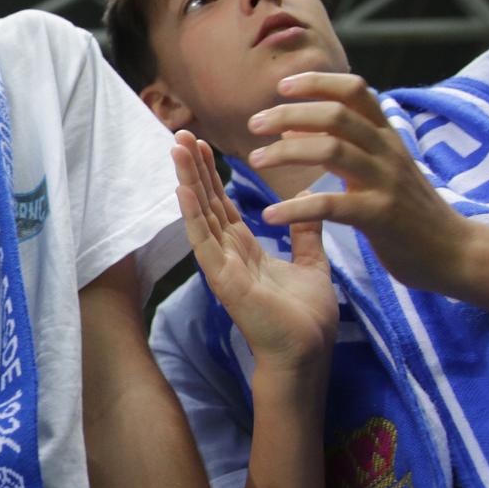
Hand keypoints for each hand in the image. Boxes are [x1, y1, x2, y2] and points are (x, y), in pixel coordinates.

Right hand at [174, 132, 336, 368]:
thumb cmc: (306, 319)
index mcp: (245, 250)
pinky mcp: (222, 278)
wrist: (307, 354)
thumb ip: (305, 234)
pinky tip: (183, 188)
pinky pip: (203, 241)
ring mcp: (221, 265)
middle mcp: (227, 254)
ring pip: (200, 214)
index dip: (212, 174)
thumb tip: (306, 201)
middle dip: (194, 167)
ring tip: (177, 148)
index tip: (203, 144)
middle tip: (181, 133)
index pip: (222, 203)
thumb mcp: (311, 265)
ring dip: (187, 179)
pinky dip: (192, 214)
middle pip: (206, 202)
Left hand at [246, 72, 472, 294]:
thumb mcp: (381, 168)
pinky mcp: (381, 216)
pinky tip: (270, 214)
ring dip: (286, 152)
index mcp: (386, 137)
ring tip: (255, 160)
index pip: (354, 91)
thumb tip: (293, 128)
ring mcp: (386, 182)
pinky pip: (331, 205)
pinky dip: (296, 207)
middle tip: (253, 124)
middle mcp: (387, 152)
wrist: (455, 252)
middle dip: (289, 114)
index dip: (317, 82)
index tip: (282, 86)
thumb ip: (343, 145)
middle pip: (336, 115)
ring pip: (332, 150)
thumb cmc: (410, 211)